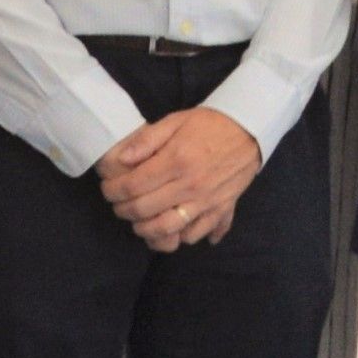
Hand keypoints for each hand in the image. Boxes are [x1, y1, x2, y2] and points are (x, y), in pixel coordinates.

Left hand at [92, 105, 259, 251]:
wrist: (249, 130)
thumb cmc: (209, 124)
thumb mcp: (175, 121)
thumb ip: (147, 140)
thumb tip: (121, 159)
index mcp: (176, 161)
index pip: (133, 186)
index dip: (113, 191)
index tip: (108, 189)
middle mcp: (190, 185)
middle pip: (145, 210)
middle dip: (124, 211)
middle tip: (118, 205)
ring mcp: (207, 201)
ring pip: (169, 229)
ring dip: (147, 231)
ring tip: (139, 223)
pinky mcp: (221, 209)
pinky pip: (197, 233)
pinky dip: (181, 237)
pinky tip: (171, 230)